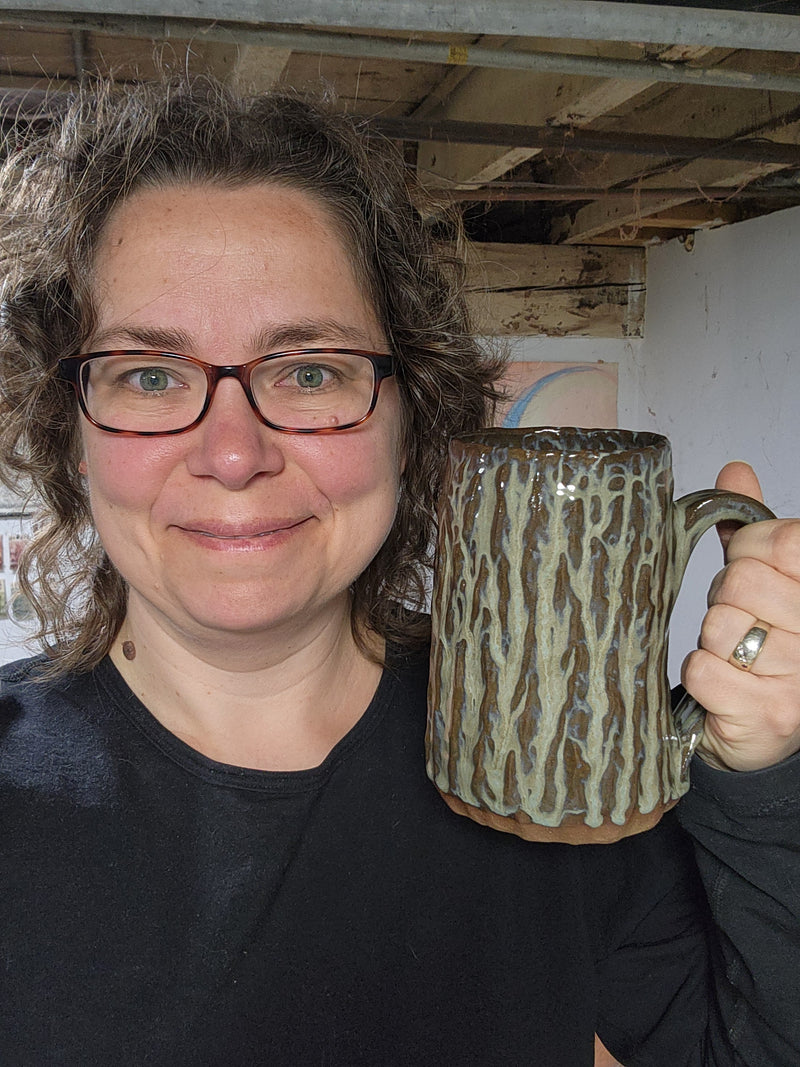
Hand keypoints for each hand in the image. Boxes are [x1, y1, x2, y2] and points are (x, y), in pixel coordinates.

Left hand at [681, 462, 799, 771]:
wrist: (761, 729)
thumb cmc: (762, 645)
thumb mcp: (765, 580)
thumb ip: (752, 529)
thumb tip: (735, 471)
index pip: (781, 542)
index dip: (747, 550)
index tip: (746, 566)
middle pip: (741, 582)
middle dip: (723, 598)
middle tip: (738, 620)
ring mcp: (799, 676)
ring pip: (719, 626)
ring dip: (711, 640)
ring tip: (733, 655)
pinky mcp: (769, 714)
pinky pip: (703, 669)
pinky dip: (700, 675)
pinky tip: (723, 686)